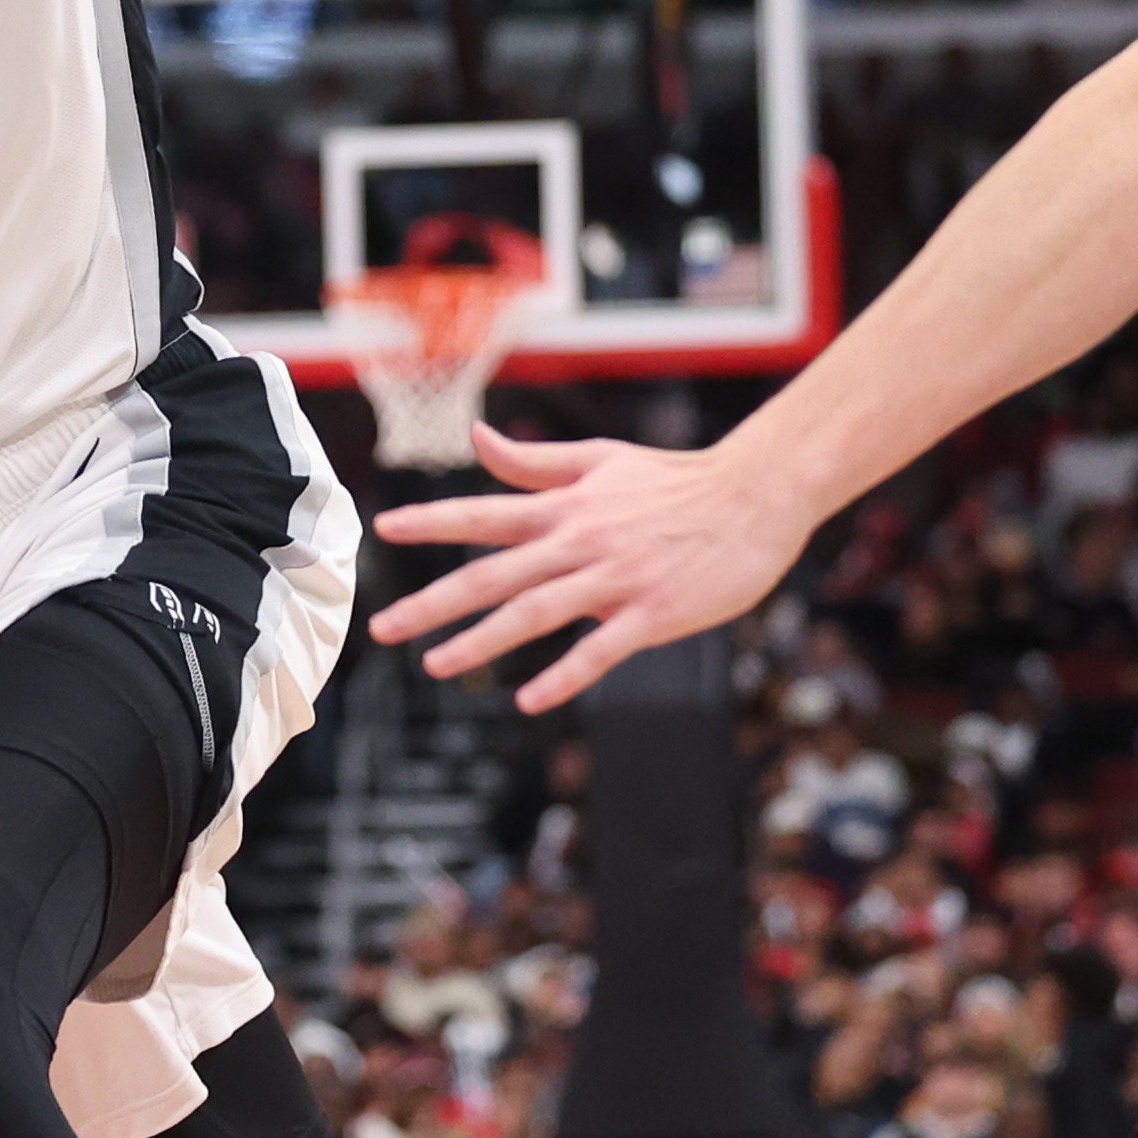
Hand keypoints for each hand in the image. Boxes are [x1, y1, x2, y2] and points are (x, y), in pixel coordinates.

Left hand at [367, 428, 815, 710]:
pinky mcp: (652, 613)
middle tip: (383, 626)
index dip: (431, 522)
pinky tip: (529, 700)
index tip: (384, 531)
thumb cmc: (675, 479)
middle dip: (432, 602)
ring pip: (534, 614)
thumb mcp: (600, 460)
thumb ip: (534, 460)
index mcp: (565, 506)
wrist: (754, 495)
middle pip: (493, 574)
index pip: (483, 513)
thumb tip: (477, 437)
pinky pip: (599, 651)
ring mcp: (615, 579)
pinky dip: (563, 676)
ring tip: (436, 664)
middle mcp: (580, 541)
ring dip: (481, 641)